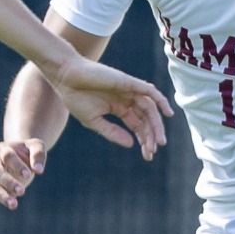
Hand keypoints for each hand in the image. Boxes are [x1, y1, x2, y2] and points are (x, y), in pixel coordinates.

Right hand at [0, 138, 46, 208]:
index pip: (7, 156)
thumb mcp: (36, 146)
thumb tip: (39, 170)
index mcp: (3, 148)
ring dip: (2, 194)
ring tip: (13, 204)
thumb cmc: (28, 151)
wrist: (20, 155)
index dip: (16, 165)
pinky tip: (12, 204)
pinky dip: (2, 198)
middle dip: (9, 182)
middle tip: (22, 191)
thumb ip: (38, 155)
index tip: (28, 174)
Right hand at [39, 58, 171, 159]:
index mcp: (119, 108)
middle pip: (146, 118)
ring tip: (159, 141)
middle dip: (151, 135)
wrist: (66, 78)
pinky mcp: (128, 82)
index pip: (138, 126)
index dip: (144, 140)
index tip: (148, 155)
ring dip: (157, 125)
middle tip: (154, 150)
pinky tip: (168, 113)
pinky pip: (150, 91)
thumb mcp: (94, 121)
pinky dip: (161, 100)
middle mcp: (127, 99)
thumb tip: (131, 144)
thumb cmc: (76, 98)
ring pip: (150, 108)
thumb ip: (112, 132)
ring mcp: (129, 90)